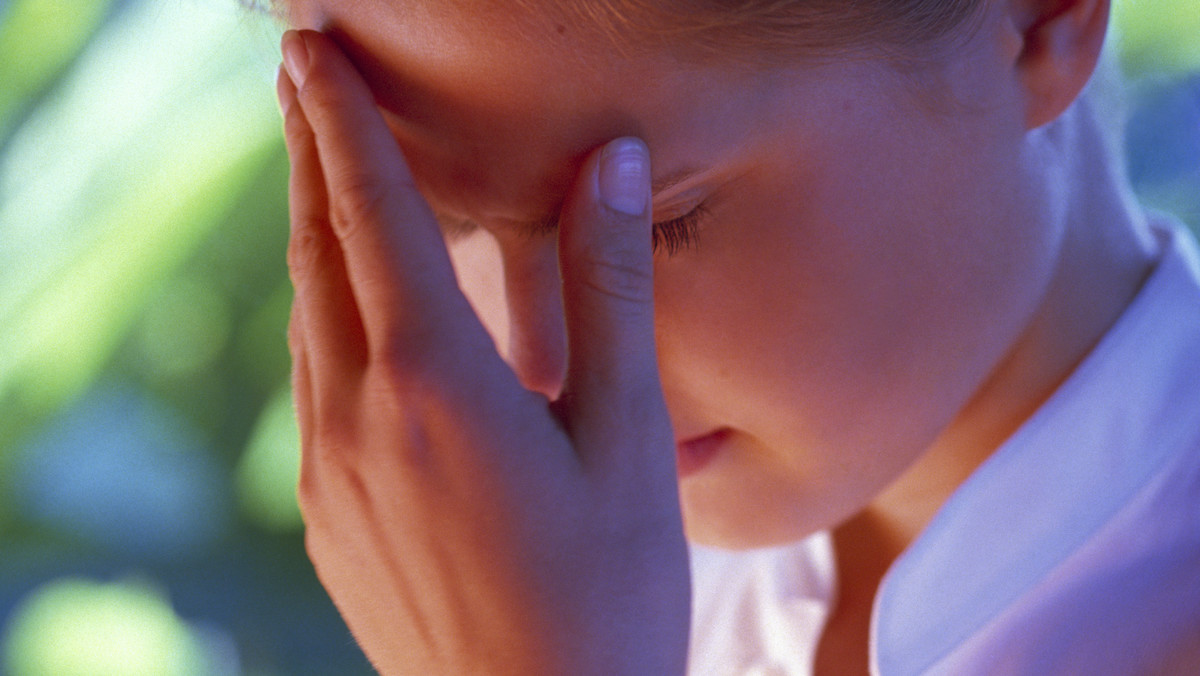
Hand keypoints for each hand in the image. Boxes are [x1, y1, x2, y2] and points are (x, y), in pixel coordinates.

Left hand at [276, 29, 689, 675]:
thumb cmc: (606, 596)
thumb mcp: (626, 438)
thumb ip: (610, 292)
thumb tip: (611, 162)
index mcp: (433, 383)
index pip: (374, 215)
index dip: (342, 121)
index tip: (312, 48)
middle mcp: (356, 418)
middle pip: (317, 251)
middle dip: (309, 153)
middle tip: (301, 77)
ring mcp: (327, 475)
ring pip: (304, 319)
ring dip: (311, 233)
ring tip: (319, 171)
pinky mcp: (326, 520)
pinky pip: (312, 386)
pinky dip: (323, 316)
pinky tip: (351, 313)